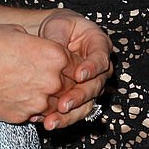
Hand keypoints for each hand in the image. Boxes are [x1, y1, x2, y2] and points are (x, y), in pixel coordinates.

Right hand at [0, 23, 81, 124]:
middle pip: (71, 88)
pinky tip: (19, 98)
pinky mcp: (21, 117)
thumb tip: (36, 48)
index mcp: (53, 55)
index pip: (78, 65)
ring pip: (56, 105)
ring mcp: (37, 102)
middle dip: (64, 84)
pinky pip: (36, 115)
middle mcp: (50, 81)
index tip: (67, 66)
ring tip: (35, 90)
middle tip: (52, 79)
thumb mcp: (14, 31)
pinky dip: (32, 109)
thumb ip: (34, 43)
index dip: (73, 65)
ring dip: (50, 100)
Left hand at [34, 9, 112, 129]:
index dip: (91, 68)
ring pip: (87, 104)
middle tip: (63, 104)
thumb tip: (56, 54)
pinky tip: (48, 121)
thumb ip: (60, 40)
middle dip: (79, 97)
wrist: (55, 35)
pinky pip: (76, 111)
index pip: (100, 59)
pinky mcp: (81, 97)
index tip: (79, 75)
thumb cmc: (60, 26)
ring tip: (52, 121)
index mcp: (100, 46)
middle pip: (95, 86)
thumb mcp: (59, 26)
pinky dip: (62, 118)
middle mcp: (100, 68)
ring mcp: (92, 84)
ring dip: (70, 115)